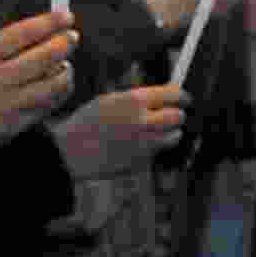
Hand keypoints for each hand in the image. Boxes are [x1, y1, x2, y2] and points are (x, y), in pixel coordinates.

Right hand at [0, 11, 77, 159]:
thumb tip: (29, 39)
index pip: (23, 33)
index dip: (49, 23)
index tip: (65, 17)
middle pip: (42, 57)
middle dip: (62, 44)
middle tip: (71, 38)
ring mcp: (3, 107)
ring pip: (50, 85)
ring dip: (64, 71)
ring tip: (65, 65)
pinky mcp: (9, 129)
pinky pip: (42, 108)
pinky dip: (55, 95)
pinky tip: (57, 88)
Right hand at [50, 85, 189, 178]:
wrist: (70, 151)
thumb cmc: (86, 123)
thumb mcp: (109, 100)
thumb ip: (135, 99)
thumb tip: (159, 97)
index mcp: (133, 100)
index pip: (172, 94)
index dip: (182, 96)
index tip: (185, 98)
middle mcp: (142, 121)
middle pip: (178, 116)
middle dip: (178, 115)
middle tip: (175, 114)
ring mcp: (143, 143)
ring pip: (174, 136)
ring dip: (171, 132)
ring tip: (160, 131)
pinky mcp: (141, 161)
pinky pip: (158, 152)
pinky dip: (155, 147)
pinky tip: (140, 144)